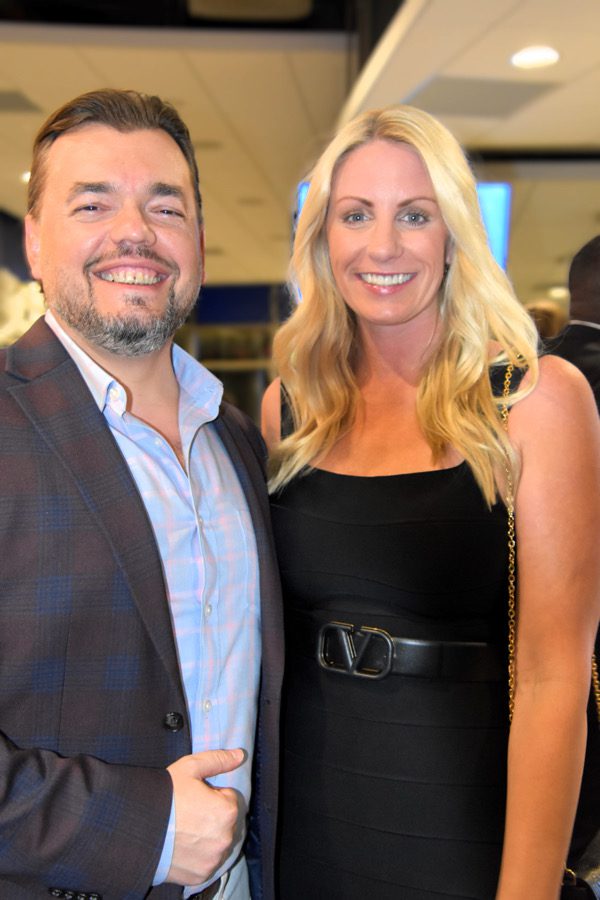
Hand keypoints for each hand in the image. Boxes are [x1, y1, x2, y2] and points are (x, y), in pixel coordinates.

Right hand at [165, 748, 244, 885]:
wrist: (138, 829)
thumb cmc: (165, 796)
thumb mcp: (190, 768)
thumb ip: (218, 760)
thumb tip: (239, 755)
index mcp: (227, 811)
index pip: (229, 798)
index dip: (211, 795)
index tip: (194, 797)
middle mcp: (225, 838)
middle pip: (225, 822)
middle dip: (212, 816)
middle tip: (188, 813)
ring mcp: (214, 859)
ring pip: (218, 842)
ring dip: (207, 836)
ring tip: (184, 830)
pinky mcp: (202, 874)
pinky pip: (207, 861)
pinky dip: (198, 855)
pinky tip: (182, 846)